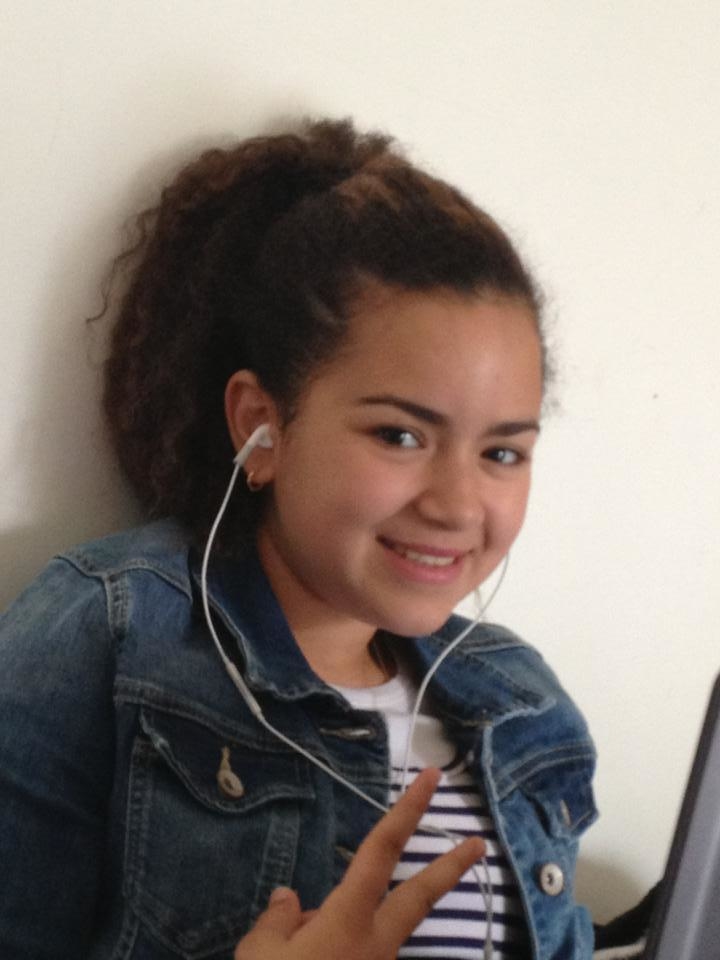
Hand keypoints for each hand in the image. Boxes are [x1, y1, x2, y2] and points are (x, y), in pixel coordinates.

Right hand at [234, 767, 484, 959]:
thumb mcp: (259, 954)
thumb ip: (279, 920)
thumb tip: (292, 899)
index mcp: (349, 919)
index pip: (383, 849)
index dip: (408, 810)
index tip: (434, 780)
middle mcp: (374, 944)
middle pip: (418, 895)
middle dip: (449, 868)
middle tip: (478, 845)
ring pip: (375, 934)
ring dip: (344, 929)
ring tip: (291, 949)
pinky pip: (355, 958)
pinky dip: (334, 951)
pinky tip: (305, 958)